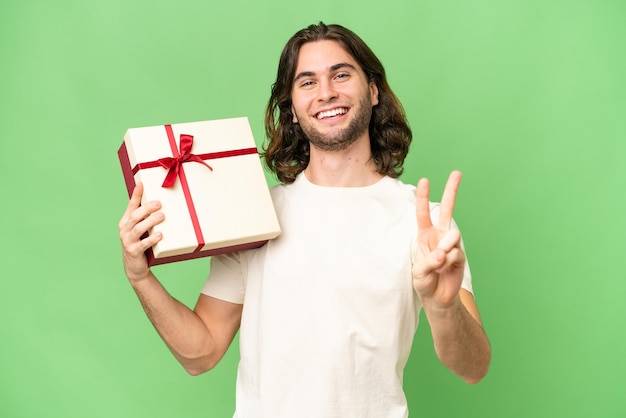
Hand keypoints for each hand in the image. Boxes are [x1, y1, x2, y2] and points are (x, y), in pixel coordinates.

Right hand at [118, 182, 163, 282]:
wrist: (135, 267)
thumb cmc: (141, 244)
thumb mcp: (142, 230)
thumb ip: (147, 219)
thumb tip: (162, 205)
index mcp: (126, 222)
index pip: (131, 206)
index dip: (136, 195)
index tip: (141, 184)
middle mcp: (125, 230)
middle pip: (134, 216)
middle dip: (146, 208)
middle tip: (159, 203)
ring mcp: (128, 241)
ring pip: (138, 228)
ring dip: (150, 221)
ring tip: (162, 216)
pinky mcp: (133, 251)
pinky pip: (142, 244)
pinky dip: (151, 239)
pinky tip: (159, 235)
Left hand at [412, 171, 465, 308]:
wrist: (438, 298)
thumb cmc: (424, 281)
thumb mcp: (418, 272)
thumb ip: (428, 262)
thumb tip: (443, 253)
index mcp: (425, 235)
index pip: (423, 213)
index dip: (424, 198)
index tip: (425, 180)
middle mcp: (439, 236)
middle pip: (447, 210)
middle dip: (452, 191)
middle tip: (457, 172)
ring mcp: (451, 244)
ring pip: (452, 236)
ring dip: (443, 250)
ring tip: (438, 264)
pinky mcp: (460, 255)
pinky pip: (455, 254)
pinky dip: (448, 263)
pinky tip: (445, 270)